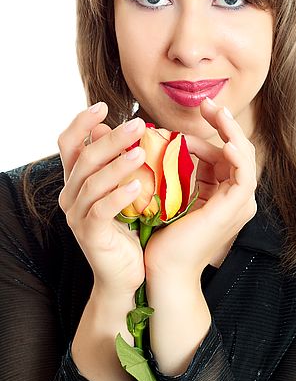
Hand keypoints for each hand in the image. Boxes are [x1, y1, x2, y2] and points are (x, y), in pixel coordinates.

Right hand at [57, 103, 148, 296]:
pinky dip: (118, 196)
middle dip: (111, 139)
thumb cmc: (130, 226)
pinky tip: (138, 186)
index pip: (69, 144)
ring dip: (117, 165)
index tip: (102, 106)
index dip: (81, 123)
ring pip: (92, 183)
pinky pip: (101, 210)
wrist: (126, 274)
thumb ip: (118, 162)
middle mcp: (71, 195)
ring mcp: (78, 215)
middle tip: (138, 124)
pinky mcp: (90, 234)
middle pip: (84, 158)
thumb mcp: (124, 189)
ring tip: (141, 153)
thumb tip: (117, 129)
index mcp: (77, 180)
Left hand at [144, 98, 257, 279]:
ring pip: (242, 155)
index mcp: (222, 194)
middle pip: (235, 149)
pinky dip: (237, 152)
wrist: (163, 270)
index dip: (209, 132)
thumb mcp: (166, 192)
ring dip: (230, 130)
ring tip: (214, 110)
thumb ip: (169, 167)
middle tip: (206, 103)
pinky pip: (244, 172)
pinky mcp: (237, 206)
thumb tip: (150, 138)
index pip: (221, 154)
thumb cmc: (160, 236)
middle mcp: (235, 197)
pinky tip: (225, 138)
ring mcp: (239, 202)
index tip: (192, 115)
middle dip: (222, 124)